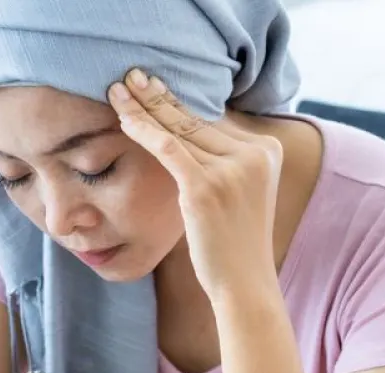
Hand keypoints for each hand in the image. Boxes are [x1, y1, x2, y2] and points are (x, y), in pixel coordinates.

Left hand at [107, 69, 282, 299]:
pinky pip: (168, 149)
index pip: (213, 121)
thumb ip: (225, 160)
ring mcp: (231, 170)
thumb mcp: (241, 192)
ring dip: (142, 109)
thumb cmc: (235, 242)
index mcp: (267, 150)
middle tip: (131, 76)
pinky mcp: (206, 188)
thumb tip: (188, 131)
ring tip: (117, 91)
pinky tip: (125, 120)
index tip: (152, 87)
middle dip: (158, 97)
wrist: (244, 283)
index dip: (178, 103)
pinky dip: (144, 131)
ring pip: (178, 130)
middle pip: (195, 120)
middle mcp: (253, 154)